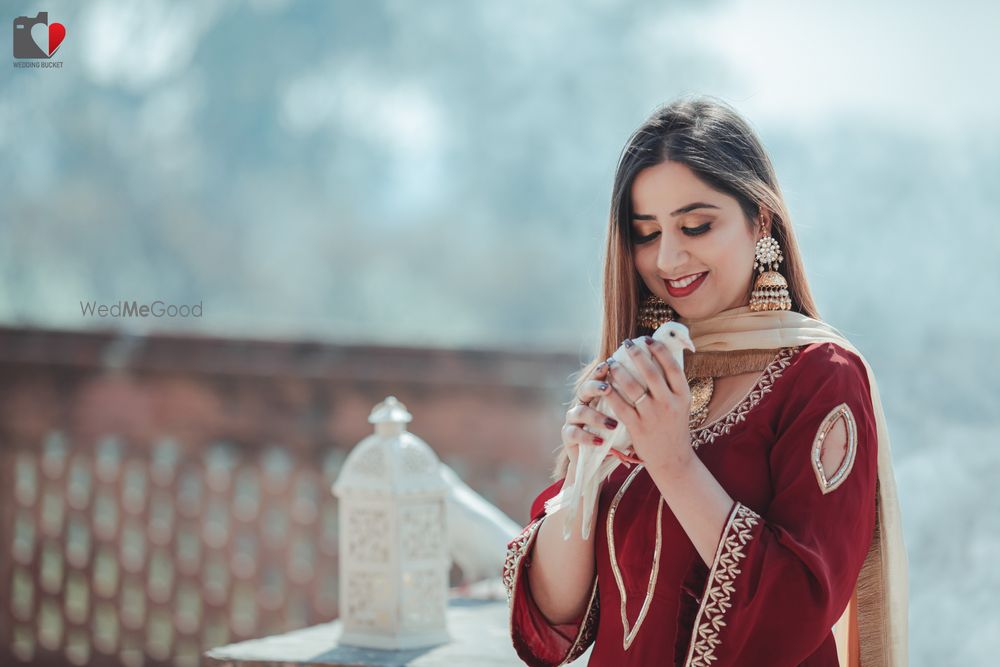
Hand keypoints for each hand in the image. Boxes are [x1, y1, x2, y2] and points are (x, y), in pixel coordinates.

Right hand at [560, 361, 620, 471]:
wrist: (600, 459)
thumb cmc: (617, 435)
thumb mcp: (626, 417)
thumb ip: (631, 402)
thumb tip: (652, 384)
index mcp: (595, 396)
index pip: (596, 378)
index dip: (600, 371)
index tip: (609, 364)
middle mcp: (582, 403)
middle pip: (584, 389)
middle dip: (595, 387)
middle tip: (608, 390)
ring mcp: (573, 419)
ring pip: (579, 412)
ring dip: (596, 417)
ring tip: (612, 425)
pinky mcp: (568, 436)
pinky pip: (574, 433)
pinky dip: (587, 437)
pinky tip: (600, 442)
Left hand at [601, 336, 694, 475]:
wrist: (673, 459)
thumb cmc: (674, 428)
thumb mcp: (681, 405)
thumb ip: (672, 385)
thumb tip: (659, 357)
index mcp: (683, 395)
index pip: (672, 366)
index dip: (659, 350)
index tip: (647, 339)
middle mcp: (669, 403)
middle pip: (650, 372)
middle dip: (636, 354)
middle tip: (626, 343)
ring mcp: (653, 415)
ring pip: (632, 386)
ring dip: (619, 370)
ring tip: (611, 361)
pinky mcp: (638, 427)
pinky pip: (620, 405)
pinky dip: (611, 392)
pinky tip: (604, 384)